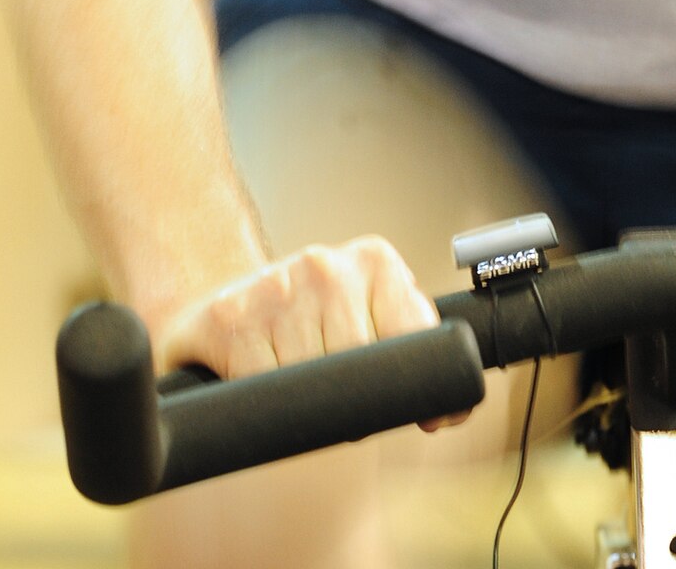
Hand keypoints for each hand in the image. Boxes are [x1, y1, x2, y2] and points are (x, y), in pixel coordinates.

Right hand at [154, 234, 470, 429]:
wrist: (226, 307)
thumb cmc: (311, 324)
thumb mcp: (371, 319)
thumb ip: (416, 351)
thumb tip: (449, 410)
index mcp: (374, 261)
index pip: (411, 336)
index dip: (410, 388)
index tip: (418, 415)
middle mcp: (325, 264)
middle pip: (357, 365)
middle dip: (352, 402)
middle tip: (334, 399)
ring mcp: (275, 285)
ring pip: (308, 381)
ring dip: (305, 405)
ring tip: (295, 383)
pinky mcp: (228, 317)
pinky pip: (260, 388)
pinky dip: (264, 402)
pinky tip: (259, 378)